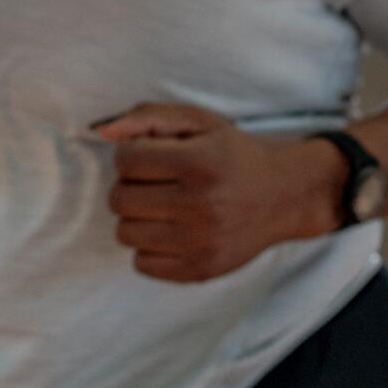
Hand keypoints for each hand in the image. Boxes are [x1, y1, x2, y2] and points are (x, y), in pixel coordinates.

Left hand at [94, 102, 337, 283]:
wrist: (284, 195)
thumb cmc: (234, 155)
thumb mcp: (200, 122)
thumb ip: (148, 117)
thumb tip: (103, 132)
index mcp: (201, 161)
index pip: (126, 160)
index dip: (132, 155)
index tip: (151, 157)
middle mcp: (201, 203)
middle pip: (120, 200)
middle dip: (131, 187)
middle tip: (156, 183)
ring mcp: (201, 241)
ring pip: (126, 233)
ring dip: (138, 217)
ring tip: (164, 207)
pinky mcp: (200, 270)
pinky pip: (142, 264)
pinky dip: (150, 247)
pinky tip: (172, 231)